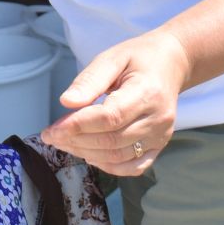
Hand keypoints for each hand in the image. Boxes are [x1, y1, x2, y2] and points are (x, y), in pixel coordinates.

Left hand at [39, 28, 190, 175]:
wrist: (171, 63)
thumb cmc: (138, 58)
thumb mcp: (111, 58)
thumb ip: (89, 80)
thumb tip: (66, 102)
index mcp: (147, 92)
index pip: (109, 117)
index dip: (78, 126)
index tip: (52, 130)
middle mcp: (158, 118)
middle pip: (112, 140)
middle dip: (76, 141)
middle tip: (51, 136)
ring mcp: (162, 134)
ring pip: (119, 156)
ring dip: (87, 153)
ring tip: (65, 143)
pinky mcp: (160, 145)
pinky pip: (134, 166)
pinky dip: (109, 166)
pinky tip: (89, 154)